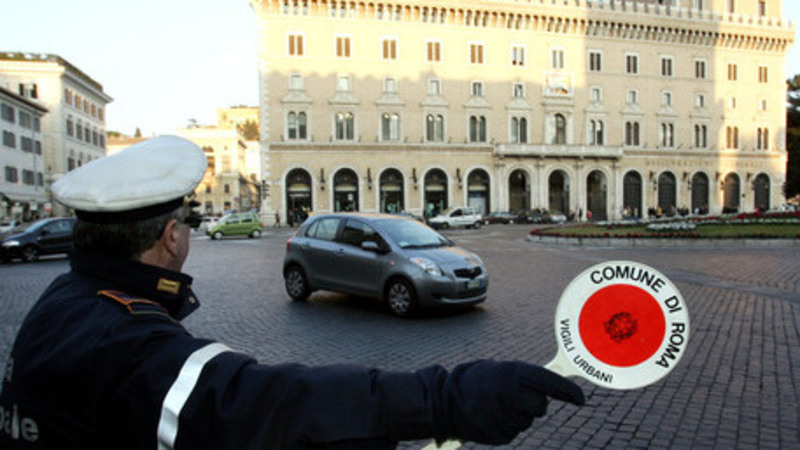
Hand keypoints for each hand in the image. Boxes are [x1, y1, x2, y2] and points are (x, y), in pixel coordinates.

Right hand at [435, 360, 583, 444]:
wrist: (442, 402)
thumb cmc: (473, 381)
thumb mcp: (496, 369)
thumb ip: (521, 377)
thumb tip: (551, 387)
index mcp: (509, 372)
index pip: (548, 382)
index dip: (567, 391)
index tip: (580, 399)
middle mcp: (509, 394)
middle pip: (540, 404)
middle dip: (534, 402)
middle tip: (515, 397)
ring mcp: (503, 416)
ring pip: (528, 419)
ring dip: (518, 414)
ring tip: (496, 405)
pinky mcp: (499, 434)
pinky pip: (515, 431)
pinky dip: (507, 425)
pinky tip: (491, 417)